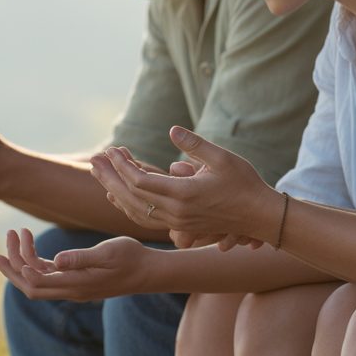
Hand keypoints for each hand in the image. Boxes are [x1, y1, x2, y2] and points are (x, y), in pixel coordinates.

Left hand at [0, 229, 151, 301]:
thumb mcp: (107, 252)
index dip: (18, 267)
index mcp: (76, 284)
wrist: (148, 271)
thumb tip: (55, 261)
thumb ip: (80, 258)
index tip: (12, 242)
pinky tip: (32, 246)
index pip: (36, 282)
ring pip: (38, 281)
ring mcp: (73, 287)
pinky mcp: (78, 281)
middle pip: (30, 287)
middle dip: (11, 269)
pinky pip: (50, 276)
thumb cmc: (131, 257)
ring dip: (22, 262)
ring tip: (15, 235)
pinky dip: (36, 263)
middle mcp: (71, 290)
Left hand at [91, 127, 282, 244]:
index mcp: (184, 195)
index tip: (113, 150)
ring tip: (100, 174)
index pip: (141, 182)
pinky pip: (146, 218)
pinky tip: (117, 195)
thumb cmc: (245, 184)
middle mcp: (177, 213)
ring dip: (115, 191)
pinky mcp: (181, 225)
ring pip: (136, 210)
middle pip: (132, 197)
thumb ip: (195, 145)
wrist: (260, 217)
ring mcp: (178, 222)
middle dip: (111, 177)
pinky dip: (128, 206)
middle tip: (94, 160)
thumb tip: (171, 130)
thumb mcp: (223, 158)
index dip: (123, 167)